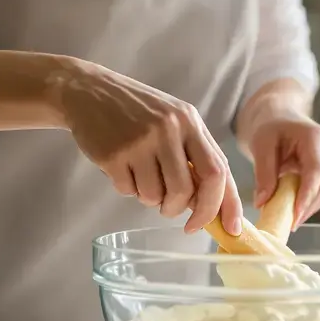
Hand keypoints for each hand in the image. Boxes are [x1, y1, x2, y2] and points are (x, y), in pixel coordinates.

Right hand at [50, 59, 242, 234]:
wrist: (89, 91)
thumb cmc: (137, 112)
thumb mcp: (174, 122)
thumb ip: (194, 156)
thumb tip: (208, 205)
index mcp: (190, 121)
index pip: (218, 170)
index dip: (226, 204)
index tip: (230, 228)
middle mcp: (168, 129)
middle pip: (186, 191)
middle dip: (180, 210)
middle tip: (170, 210)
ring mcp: (140, 141)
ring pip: (155, 196)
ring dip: (150, 199)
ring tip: (140, 177)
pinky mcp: (113, 154)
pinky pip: (128, 191)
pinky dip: (127, 188)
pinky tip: (122, 167)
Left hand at [245, 110, 319, 228]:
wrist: (280, 117)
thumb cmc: (270, 128)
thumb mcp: (261, 145)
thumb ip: (263, 173)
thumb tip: (262, 203)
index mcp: (315, 137)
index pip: (315, 171)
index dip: (307, 195)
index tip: (295, 215)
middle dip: (306, 207)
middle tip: (287, 225)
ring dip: (307, 207)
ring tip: (288, 221)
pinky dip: (308, 202)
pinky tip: (293, 212)